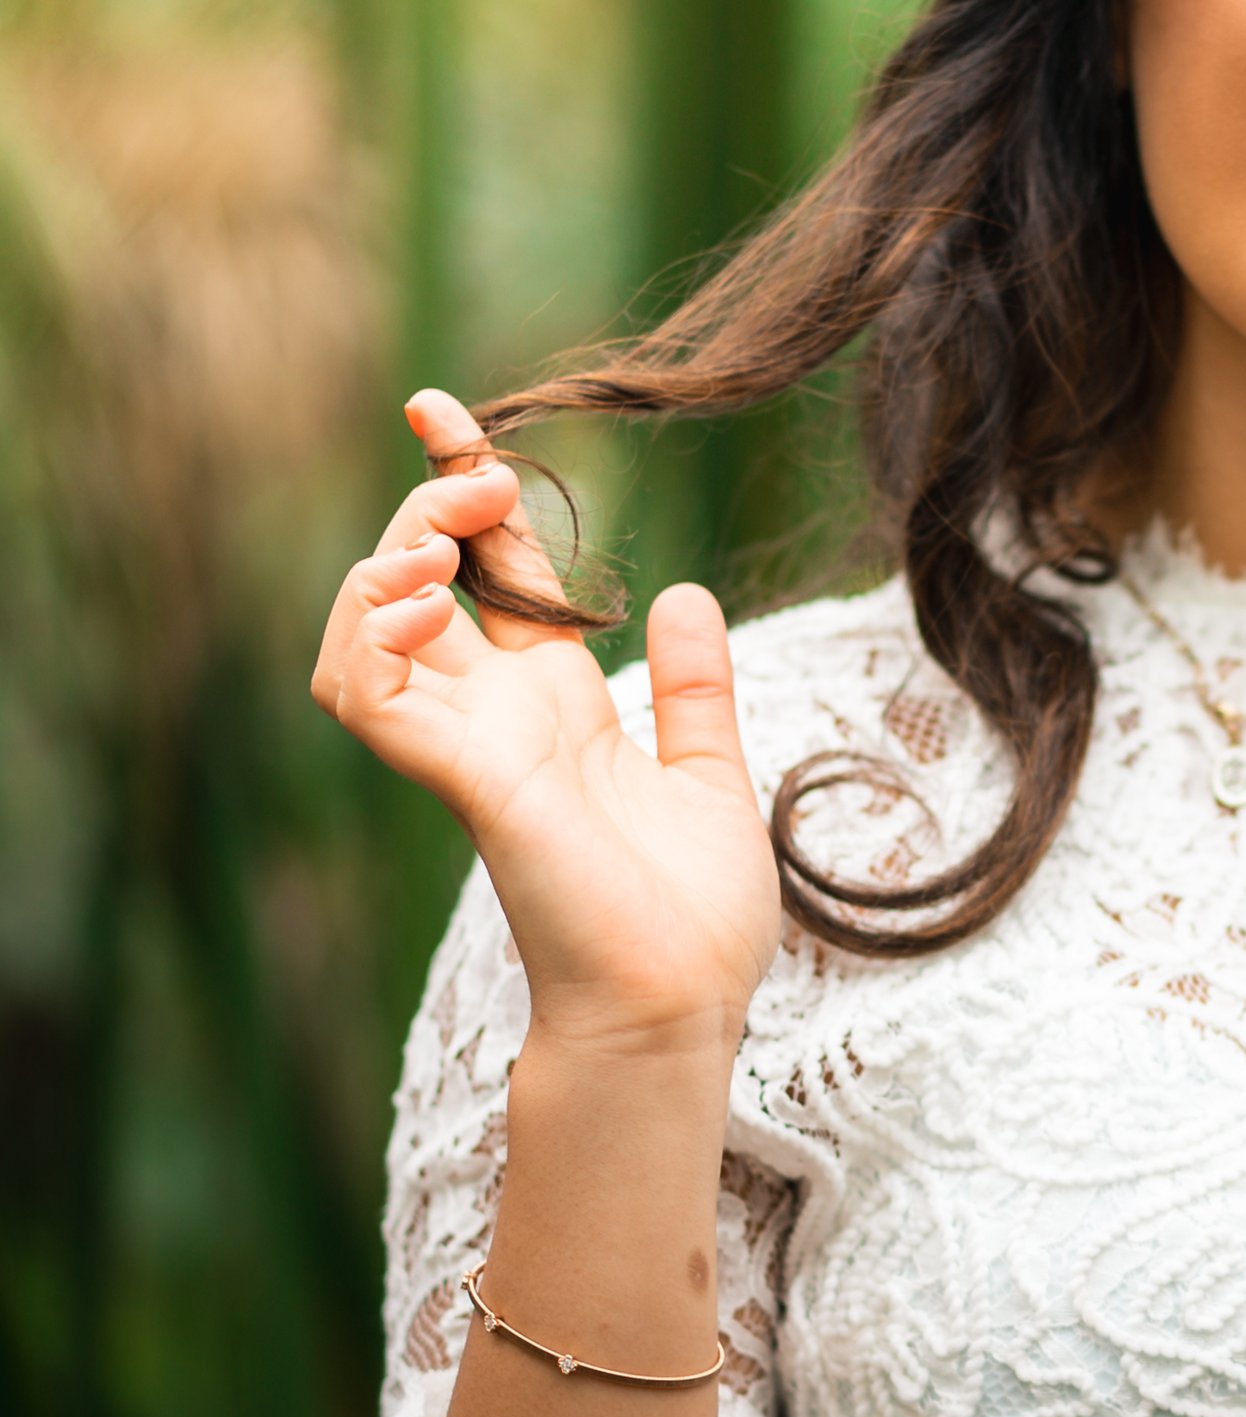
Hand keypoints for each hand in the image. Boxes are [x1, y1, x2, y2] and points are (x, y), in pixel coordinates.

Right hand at [314, 391, 783, 1058]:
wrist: (681, 1008)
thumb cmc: (693, 918)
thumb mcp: (710, 775)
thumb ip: (692, 690)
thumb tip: (690, 594)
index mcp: (554, 703)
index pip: (493, 570)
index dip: (466, 485)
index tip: (441, 408)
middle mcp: (497, 716)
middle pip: (418, 579)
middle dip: (427, 504)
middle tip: (471, 475)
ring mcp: (470, 747)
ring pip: (364, 632)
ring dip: (384, 566)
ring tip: (441, 541)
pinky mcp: (465, 780)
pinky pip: (371, 697)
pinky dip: (375, 638)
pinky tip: (422, 605)